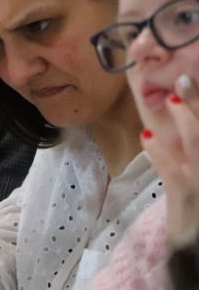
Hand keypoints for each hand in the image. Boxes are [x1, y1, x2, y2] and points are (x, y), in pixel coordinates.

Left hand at [142, 74, 198, 246]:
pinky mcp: (186, 208)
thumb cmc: (193, 220)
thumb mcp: (187, 179)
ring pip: (198, 148)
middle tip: (185, 78)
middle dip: (198, 106)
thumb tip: (170, 126)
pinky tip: (148, 137)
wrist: (195, 263)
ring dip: (186, 121)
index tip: (187, 82)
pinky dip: (161, 156)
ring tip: (171, 96)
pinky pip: (174, 177)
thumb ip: (182, 154)